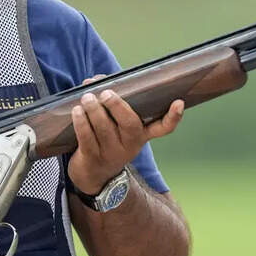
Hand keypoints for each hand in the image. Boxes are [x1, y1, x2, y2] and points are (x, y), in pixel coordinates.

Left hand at [68, 75, 184, 194]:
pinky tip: (77, 111)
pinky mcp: (93, 158)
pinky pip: (87, 138)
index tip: (178, 102)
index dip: (173, 117)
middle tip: (105, 93)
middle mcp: (130, 145)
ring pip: (105, 130)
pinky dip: (81, 123)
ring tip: (87, 98)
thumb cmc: (106, 139)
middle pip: (130, 125)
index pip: (163, 128)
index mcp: (141, 135)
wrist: (94, 175)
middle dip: (117, 106)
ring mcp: (112, 153)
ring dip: (94, 111)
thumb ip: (111, 102)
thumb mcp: (117, 127)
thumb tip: (97, 79)